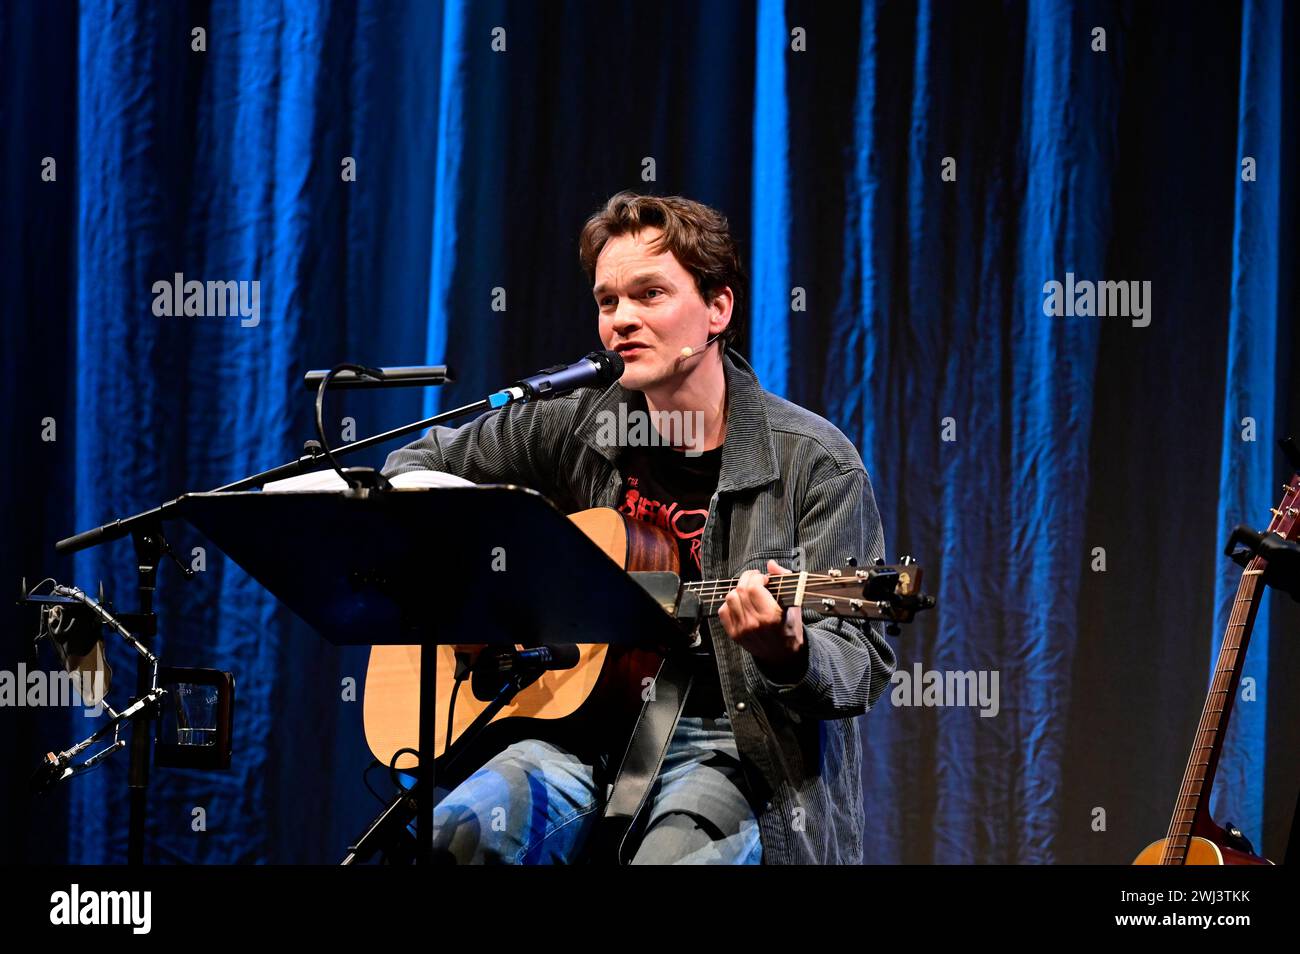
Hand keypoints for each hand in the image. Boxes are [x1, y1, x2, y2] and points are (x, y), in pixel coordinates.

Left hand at [717, 559, 806, 682]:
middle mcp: (755, 624)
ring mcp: (742, 630)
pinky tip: (740, 603)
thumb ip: (784, 580)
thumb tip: (770, 564)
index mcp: (771, 616)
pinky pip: (723, 611)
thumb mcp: (794, 603)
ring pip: (729, 598)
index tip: (764, 578)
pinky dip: (729, 604)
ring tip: (747, 591)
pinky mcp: (734, 635)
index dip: (757, 577)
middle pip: (740, 590)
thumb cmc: (790, 627)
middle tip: (755, 579)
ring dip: (738, 590)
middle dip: (747, 579)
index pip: (753, 587)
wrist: (783, 655)